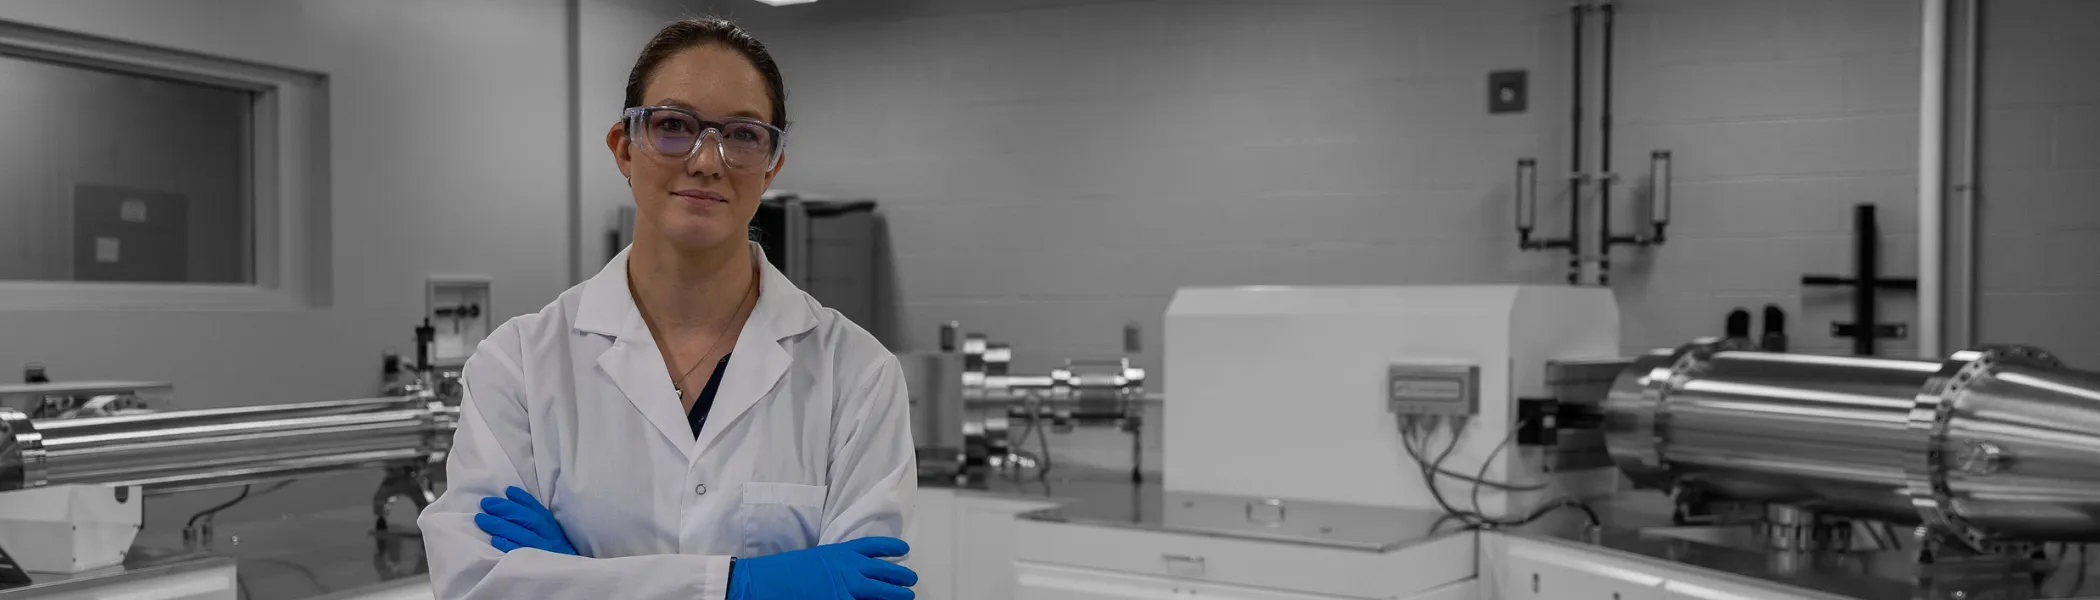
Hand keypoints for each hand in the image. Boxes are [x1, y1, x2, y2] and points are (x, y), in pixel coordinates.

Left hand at [474, 486, 577, 555]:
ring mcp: (542, 550)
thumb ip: (536, 520)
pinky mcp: (534, 565)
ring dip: (499, 524)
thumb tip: (512, 498)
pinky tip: (495, 539)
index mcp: (552, 528)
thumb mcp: (551, 535)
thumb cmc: (554, 554)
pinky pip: (518, 553)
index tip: (508, 490)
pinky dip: (507, 544)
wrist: (566, 578)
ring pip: (521, 533)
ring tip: (481, 519)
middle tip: (486, 503)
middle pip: (527, 519)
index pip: (537, 509)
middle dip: (505, 508)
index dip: (523, 499)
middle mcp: (549, 537)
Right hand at [729, 537, 916, 599]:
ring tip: (908, 596)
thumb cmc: (786, 572)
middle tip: (911, 580)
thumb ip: (837, 564)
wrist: (768, 582)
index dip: (891, 547)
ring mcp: (847, 589)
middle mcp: (849, 569)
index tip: (904, 549)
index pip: (874, 547)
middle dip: (901, 577)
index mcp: (841, 553)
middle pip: (884, 572)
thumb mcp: (816, 559)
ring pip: (881, 593)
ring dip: (896, 595)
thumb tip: (851, 571)